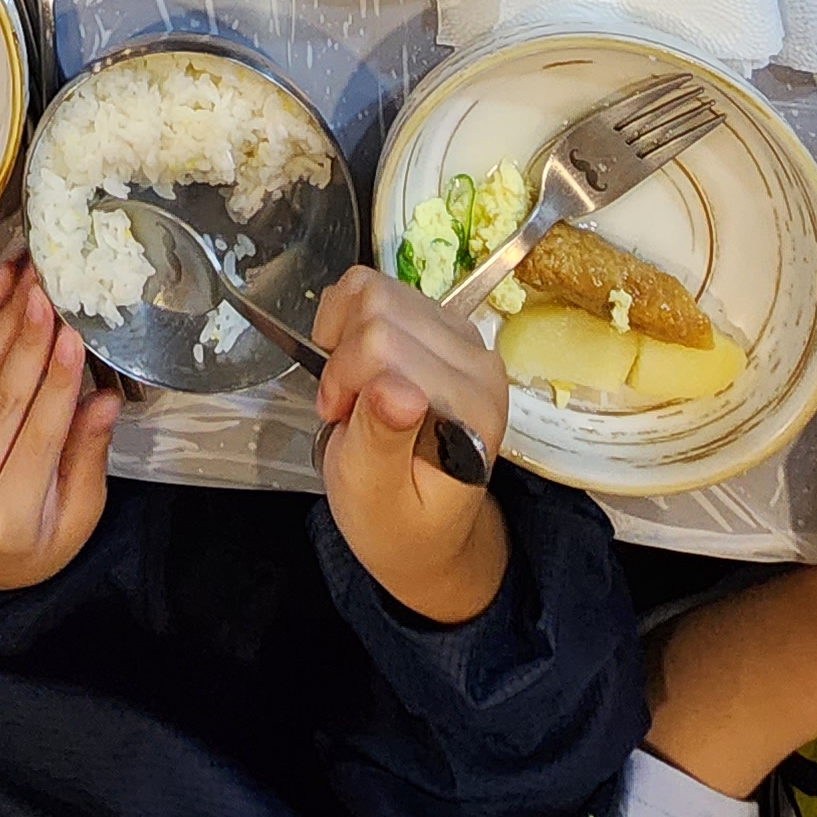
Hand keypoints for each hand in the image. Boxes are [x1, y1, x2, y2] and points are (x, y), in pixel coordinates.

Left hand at [0, 252, 118, 591]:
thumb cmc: (35, 544)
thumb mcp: (77, 520)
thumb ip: (88, 458)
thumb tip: (107, 400)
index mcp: (9, 513)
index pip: (36, 436)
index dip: (57, 384)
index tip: (73, 338)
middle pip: (0, 396)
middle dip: (27, 339)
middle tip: (46, 291)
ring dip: (2, 316)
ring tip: (28, 275)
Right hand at [310, 267, 507, 622]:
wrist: (425, 532)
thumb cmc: (397, 522)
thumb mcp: (375, 497)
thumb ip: (382, 440)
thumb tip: (394, 388)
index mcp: (472, 410)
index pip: (382, 345)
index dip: (342, 378)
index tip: (338, 420)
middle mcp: (479, 364)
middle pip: (379, 309)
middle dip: (343, 359)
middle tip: (344, 409)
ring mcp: (463, 339)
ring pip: (376, 289)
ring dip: (345, 337)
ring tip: (352, 389)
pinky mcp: (442, 325)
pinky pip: (378, 285)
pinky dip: (347, 315)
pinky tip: (352, 360)